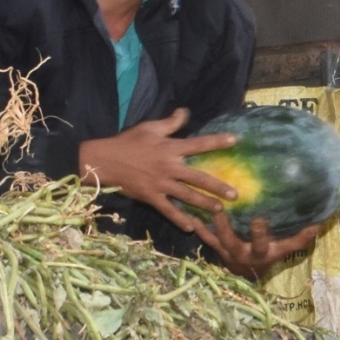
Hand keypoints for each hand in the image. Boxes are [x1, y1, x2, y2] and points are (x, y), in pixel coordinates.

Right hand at [77, 107, 239, 224]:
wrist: (104, 160)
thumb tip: (185, 111)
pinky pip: (168, 210)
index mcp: (170, 148)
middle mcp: (168, 167)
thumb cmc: (128, 142)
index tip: (235, 141)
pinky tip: (190, 227)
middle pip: (198, 178)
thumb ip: (170, 123)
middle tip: (235, 194)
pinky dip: (179, 219)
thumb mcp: (149, 128)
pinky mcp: (151, 197)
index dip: (217, 141)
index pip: (198, 144)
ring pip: (187, 196)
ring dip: (204, 204)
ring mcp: (160, 184)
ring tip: (220, 211)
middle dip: (217, 186)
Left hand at [187, 212, 325, 278]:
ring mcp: (227, 252)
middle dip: (225, 226)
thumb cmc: (268, 258)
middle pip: (232, 241)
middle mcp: (242, 253)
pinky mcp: (216, 249)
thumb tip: (319, 224)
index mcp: (261, 253)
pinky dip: (199, 227)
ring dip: (210, 224)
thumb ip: (299, 239)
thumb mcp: (284, 251)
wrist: (246, 276)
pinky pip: (206, 238)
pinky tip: (190, 213)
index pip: (262, 244)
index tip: (259, 219)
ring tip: (205, 207)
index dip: (260, 233)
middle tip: (221, 209)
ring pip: (216, 238)